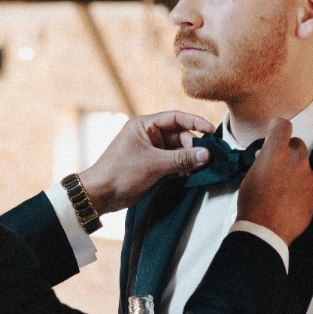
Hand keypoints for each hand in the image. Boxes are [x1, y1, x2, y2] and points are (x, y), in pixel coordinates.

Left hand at [76, 108, 212, 212]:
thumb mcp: (154, 164)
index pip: (176, 118)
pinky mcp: (151, 165)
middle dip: (192, 146)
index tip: (211, 131)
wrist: (100, 195)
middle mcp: (148, 135)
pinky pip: (172, 162)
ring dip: (187, 159)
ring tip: (196, 169)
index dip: (195, 122)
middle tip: (203, 158)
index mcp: (145, 125)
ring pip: (177, 150)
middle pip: (179, 135)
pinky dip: (181, 168)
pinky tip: (187, 175)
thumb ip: (182, 158)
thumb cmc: (121, 172)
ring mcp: (150, 151)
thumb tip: (207, 154)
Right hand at [232, 125, 312, 242]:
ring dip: (296, 171)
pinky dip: (302, 187)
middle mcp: (297, 159)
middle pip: (297, 144)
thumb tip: (268, 156)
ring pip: (304, 165)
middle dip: (288, 151)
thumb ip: (264, 159)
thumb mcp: (251, 175)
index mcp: (276, 151)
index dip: (278, 128)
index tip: (275, 133)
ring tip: (284, 189)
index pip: (283, 125)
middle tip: (278, 165)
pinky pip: (310, 182)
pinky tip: (291, 200)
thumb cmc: (252, 202)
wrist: (265, 230)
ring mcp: (309, 175)